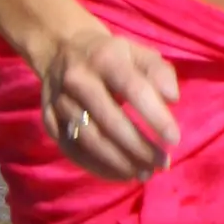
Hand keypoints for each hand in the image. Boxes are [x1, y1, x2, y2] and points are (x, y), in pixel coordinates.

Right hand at [39, 29, 180, 181]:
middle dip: (139, 147)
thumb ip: (159, 72)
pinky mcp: (49, 121)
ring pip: (89, 140)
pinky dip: (98, 167)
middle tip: (162, 164)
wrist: (61, 49)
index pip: (133, 89)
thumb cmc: (112, 56)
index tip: (174, 140)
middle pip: (109, 121)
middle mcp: (78, 80)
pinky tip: (121, 174)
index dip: (155, 116)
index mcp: (105, 59)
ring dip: (120, 162)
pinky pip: (72, 151)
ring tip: (145, 173)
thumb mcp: (140, 53)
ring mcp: (59, 102)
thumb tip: (172, 98)